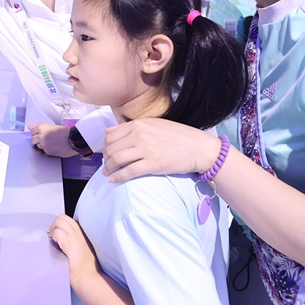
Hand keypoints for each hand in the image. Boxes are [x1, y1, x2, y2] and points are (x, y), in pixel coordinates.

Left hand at [28, 123, 77, 157]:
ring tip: (51, 142)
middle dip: (37, 139)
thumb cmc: (64, 131)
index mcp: (42, 128)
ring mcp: (44, 145)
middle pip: (33, 139)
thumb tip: (29, 127)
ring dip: (42, 144)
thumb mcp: (51, 126)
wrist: (74, 139)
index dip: (37, 132)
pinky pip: (44, 150)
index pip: (33, 131)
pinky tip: (54, 146)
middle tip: (45, 138)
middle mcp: (41, 137)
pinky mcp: (48, 152)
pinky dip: (47, 148)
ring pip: (38, 145)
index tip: (42, 132)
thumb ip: (39, 126)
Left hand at [47, 214, 98, 285]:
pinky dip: (53, 237)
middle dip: (54, 225)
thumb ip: (72, 240)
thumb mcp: (80, 249)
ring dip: (53, 229)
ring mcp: (75, 237)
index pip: (68, 220)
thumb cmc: (83, 268)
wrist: (87, 277)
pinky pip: (57, 232)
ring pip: (59, 221)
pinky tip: (54, 245)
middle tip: (51, 236)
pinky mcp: (70, 243)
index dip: (59, 225)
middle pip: (62, 218)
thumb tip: (59, 236)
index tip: (55, 234)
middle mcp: (80, 233)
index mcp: (82, 234)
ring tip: (52, 240)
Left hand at [102, 118, 223, 182]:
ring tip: (108, 173)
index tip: (106, 154)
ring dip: (108, 168)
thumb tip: (107, 132)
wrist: (200, 148)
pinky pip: (128, 171)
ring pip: (116, 159)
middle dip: (105, 159)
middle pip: (111, 148)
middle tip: (106, 165)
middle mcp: (139, 134)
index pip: (111, 136)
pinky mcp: (152, 164)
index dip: (105, 147)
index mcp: (139, 124)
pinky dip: (117, 177)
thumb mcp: (154, 125)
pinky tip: (113, 180)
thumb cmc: (179, 136)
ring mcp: (145, 149)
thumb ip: (130, 127)